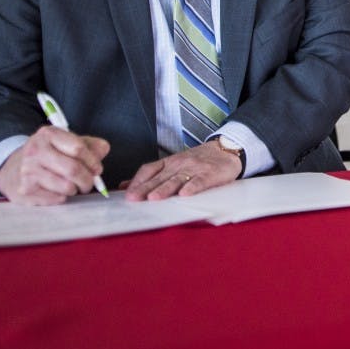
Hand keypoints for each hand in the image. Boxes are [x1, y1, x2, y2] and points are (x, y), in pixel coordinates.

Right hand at [0, 126, 109, 204]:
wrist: (15, 168)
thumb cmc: (49, 155)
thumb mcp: (67, 143)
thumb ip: (90, 145)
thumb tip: (103, 149)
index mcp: (48, 134)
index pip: (78, 148)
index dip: (93, 161)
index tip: (97, 169)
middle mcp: (35, 150)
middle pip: (73, 169)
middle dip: (87, 180)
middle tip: (89, 183)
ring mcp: (28, 171)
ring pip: (66, 187)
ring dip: (75, 190)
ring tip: (73, 186)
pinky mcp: (25, 190)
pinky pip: (55, 199)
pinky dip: (63, 197)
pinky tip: (58, 191)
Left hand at [123, 142, 240, 200]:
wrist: (225, 149)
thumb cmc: (198, 160)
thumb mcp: (173, 164)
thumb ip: (152, 175)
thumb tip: (124, 186)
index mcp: (169, 162)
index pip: (148, 170)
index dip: (137, 182)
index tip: (126, 194)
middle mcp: (179, 163)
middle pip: (159, 177)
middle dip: (145, 188)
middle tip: (134, 199)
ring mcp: (194, 168)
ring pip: (177, 179)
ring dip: (165, 189)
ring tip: (154, 198)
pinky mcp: (209, 173)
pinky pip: (199, 181)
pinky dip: (192, 187)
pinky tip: (185, 195)